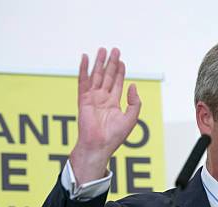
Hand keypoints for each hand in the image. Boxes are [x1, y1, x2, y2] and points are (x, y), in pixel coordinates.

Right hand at [70, 48, 141, 183]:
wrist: (99, 145)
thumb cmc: (115, 136)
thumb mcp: (131, 118)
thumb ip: (135, 102)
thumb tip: (133, 85)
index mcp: (113, 103)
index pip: (117, 83)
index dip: (120, 72)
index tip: (122, 61)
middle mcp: (103, 99)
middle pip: (107, 76)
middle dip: (111, 63)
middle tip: (114, 50)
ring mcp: (92, 98)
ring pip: (96, 76)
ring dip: (99, 63)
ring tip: (102, 50)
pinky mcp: (83, 99)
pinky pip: (83, 81)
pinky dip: (83, 69)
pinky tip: (85, 58)